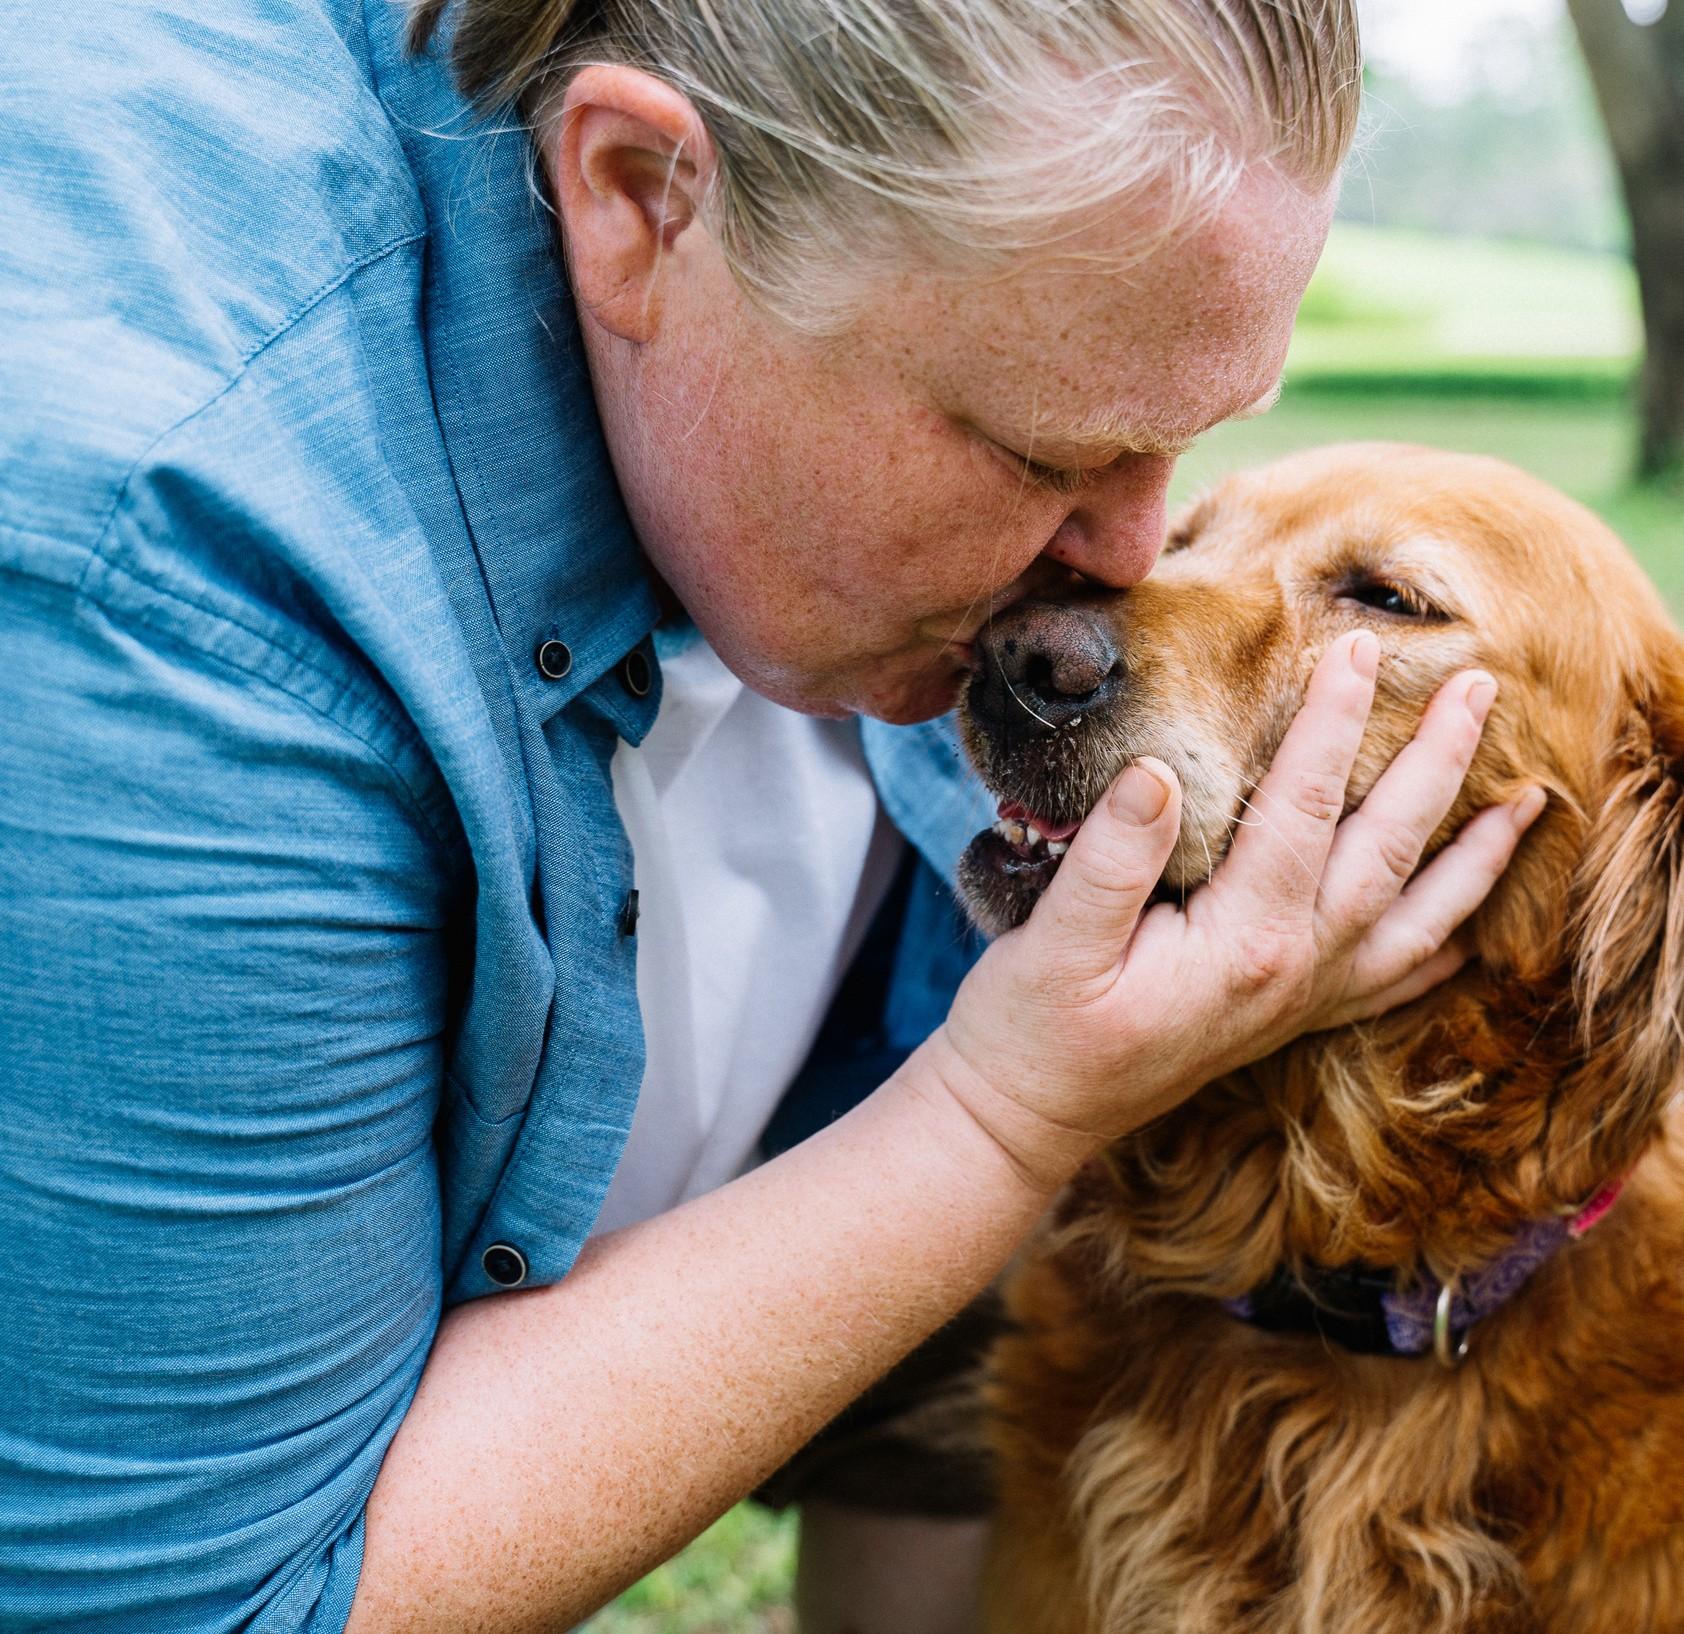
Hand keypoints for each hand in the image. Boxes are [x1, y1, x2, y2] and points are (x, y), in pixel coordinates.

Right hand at [928, 630, 1543, 1189]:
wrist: (1027, 1119)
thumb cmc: (1031, 1029)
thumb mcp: (1050, 941)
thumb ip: (1109, 861)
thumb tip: (1157, 772)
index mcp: (1240, 943)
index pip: (1300, 809)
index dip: (1330, 723)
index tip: (1354, 647)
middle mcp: (1292, 971)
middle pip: (1388, 852)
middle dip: (1438, 763)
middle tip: (1481, 685)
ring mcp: (1298, 1000)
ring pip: (1415, 918)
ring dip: (1475, 857)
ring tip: (1528, 800)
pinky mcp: (1285, 1017)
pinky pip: (1390, 982)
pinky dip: (1439, 946)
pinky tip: (1465, 926)